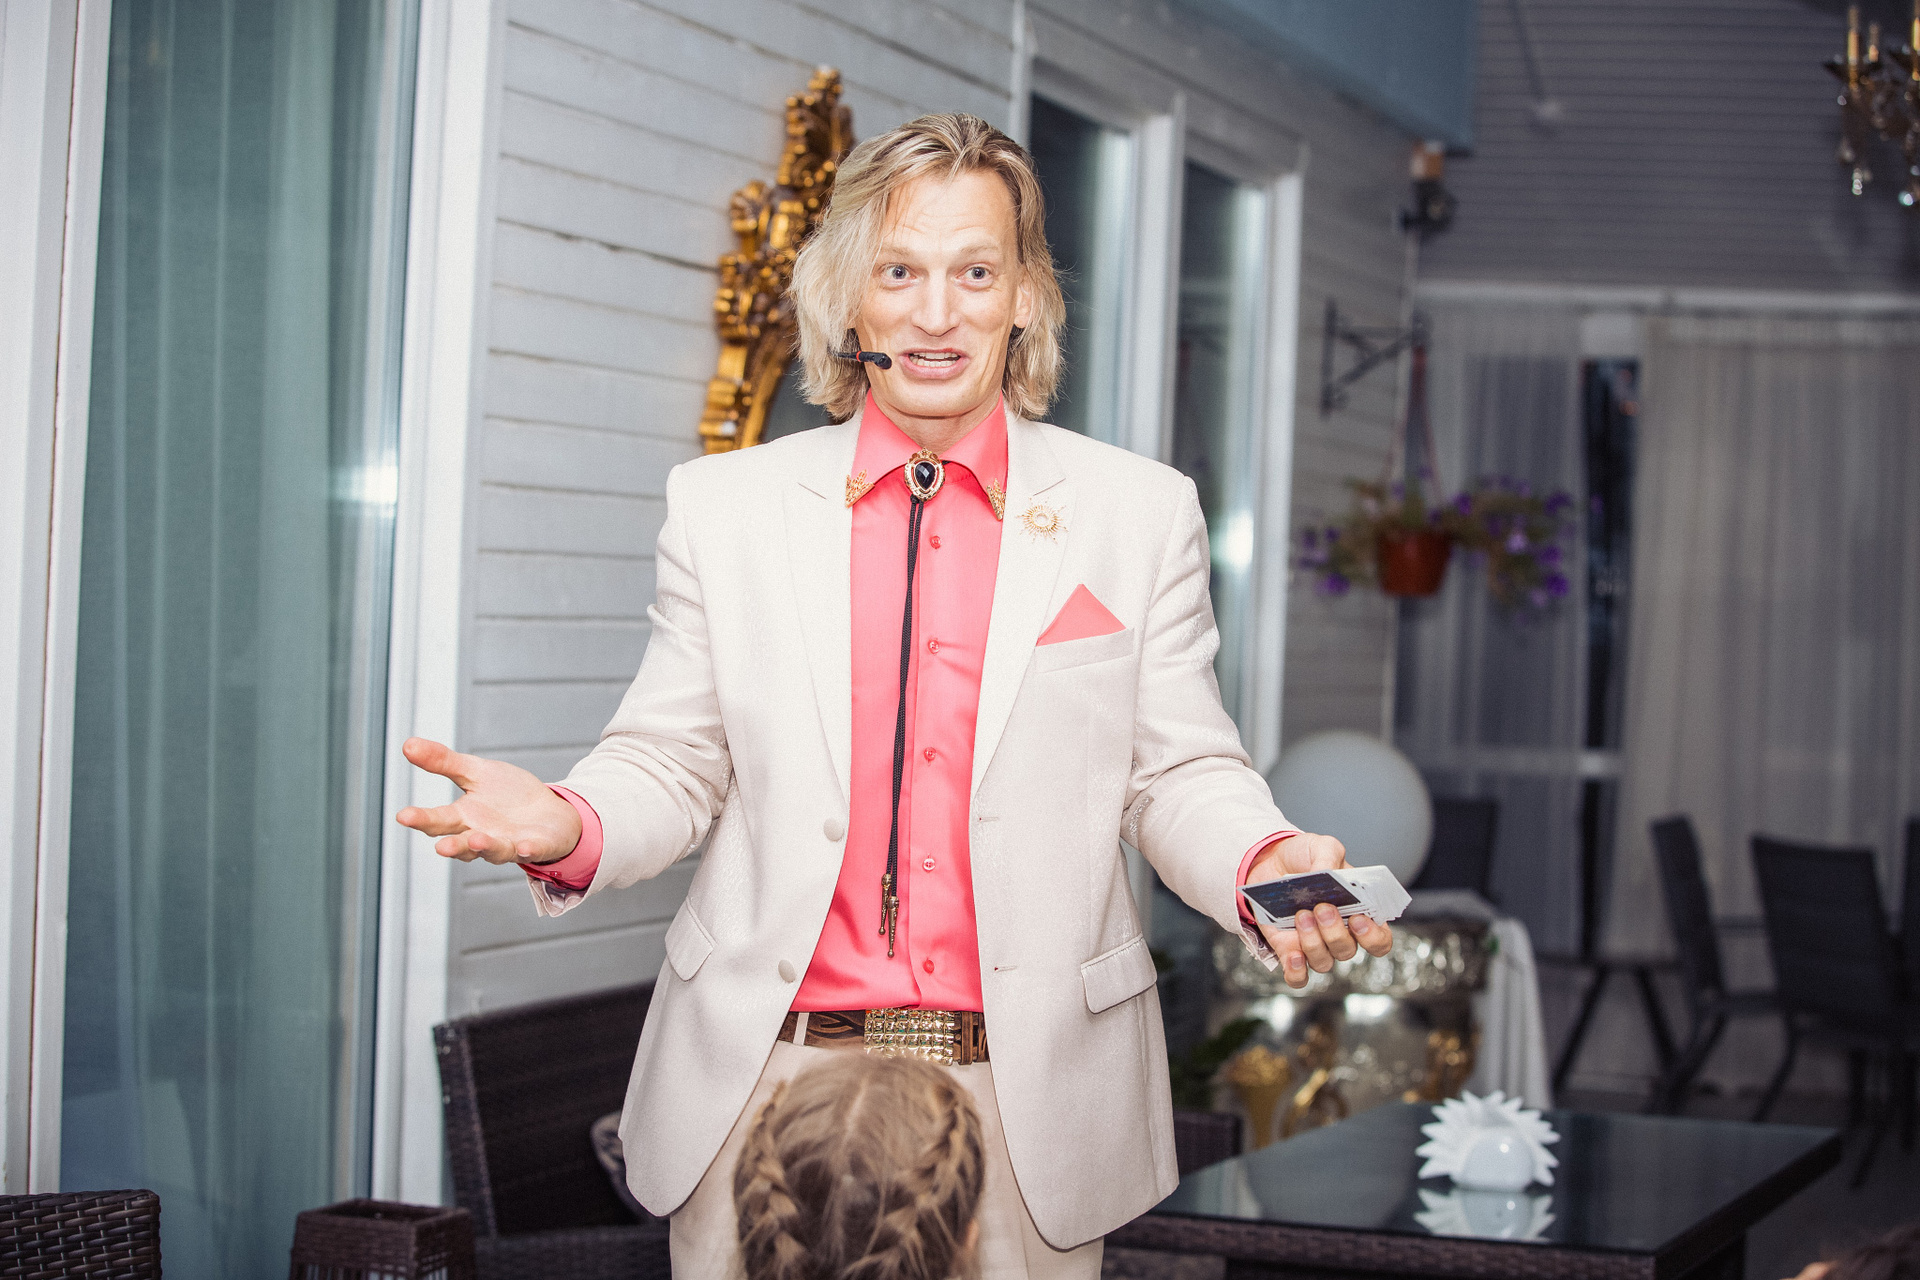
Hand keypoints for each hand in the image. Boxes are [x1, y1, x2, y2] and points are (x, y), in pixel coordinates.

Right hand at [394, 737, 582, 865]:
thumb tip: (408, 744)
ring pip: (494, 851)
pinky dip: (527, 849)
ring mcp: (509, 844)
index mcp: (464, 818)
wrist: (549, 810)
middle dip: (452, 845)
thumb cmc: (508, 795)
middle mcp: (482, 836)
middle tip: (440, 847)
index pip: (438, 820)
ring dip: (486, 847)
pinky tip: (524, 846)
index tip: (403, 816)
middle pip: (463, 842)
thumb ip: (443, 762)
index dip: (421, 819)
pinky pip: (531, 850)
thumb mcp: (476, 772)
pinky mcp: (536, 846)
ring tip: (478, 841)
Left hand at [1246, 832, 1393, 988]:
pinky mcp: (1288, 951)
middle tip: (1322, 907)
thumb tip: (1326, 876)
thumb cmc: (1304, 857)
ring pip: (1323, 962)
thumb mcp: (1322, 846)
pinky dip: (1297, 971)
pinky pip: (1298, 976)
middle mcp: (1339, 934)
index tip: (1359, 919)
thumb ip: (1329, 856)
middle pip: (1347, 950)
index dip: (1374, 937)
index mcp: (1359, 913)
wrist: (1270, 862)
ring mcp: (1314, 945)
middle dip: (1335, 932)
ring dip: (1313, 942)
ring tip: (1301, 915)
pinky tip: (1293, 954)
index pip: (1379, 940)